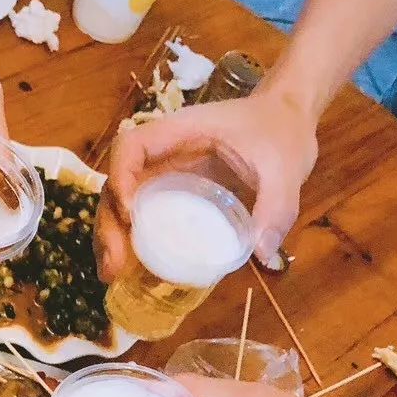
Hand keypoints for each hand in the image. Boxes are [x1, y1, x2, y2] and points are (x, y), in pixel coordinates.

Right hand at [95, 88, 318, 279]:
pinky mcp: (171, 196)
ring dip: (111, 239)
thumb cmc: (281, 132)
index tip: (128, 213)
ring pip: (121, 205)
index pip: (132, 147)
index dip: (121, 177)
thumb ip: (277, 205)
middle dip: (109, 224)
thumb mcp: (287, 166)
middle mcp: (162, 155)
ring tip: (113, 275)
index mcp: (182, 133)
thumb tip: (262, 252)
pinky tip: (130, 271)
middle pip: (116, 184)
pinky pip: (142, 217)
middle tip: (114, 266)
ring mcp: (163, 177)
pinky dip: (131, 243)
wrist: (287, 122)